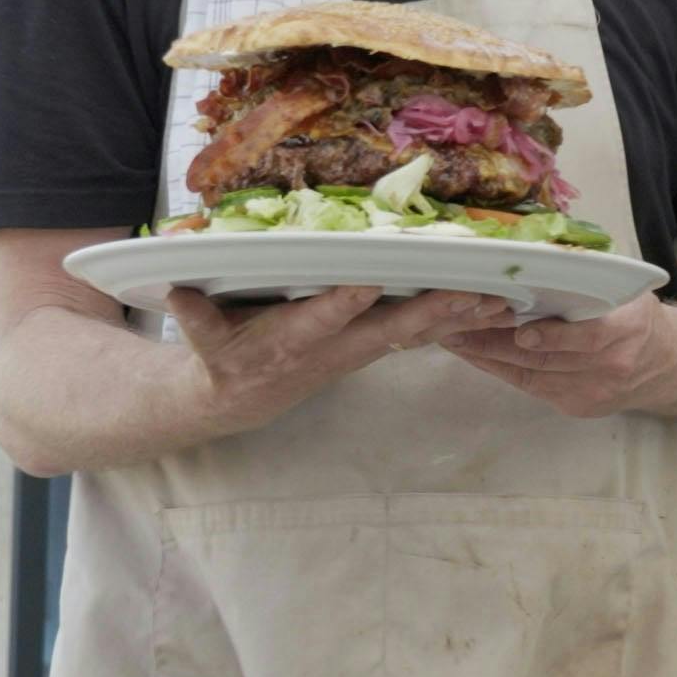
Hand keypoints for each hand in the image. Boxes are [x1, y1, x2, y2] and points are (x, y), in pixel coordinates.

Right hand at [160, 284, 509, 435]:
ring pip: (417, 333)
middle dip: (431, 313)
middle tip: (471, 293)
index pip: (320, 319)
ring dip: (460, 318)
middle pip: (389, 330)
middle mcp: (334, 349)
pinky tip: (499, 306)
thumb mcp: (199, 335)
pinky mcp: (376, 347)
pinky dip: (460, 321)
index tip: (368, 281)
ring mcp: (360, 351)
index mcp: (290, 340)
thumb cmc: (219, 353)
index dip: (343, 304)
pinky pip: (424, 334)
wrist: (241, 396)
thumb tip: (172, 281)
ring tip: (504, 299)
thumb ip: (191, 310)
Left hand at [437, 292, 676, 419]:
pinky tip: (477, 355)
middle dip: (497, 344)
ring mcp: (593, 392)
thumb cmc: (636, 315)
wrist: (668, 362)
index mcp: (628, 329)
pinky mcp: (579, 406)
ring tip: (455, 338)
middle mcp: (611, 367)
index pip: (589, 337)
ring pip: (533, 375)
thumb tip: (540, 244)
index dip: (552, 335)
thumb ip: (589, 276)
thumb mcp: (624, 288)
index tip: (515, 325)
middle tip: (456, 325)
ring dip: (490, 358)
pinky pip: (533, 388)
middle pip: (548, 359)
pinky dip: (503, 370)